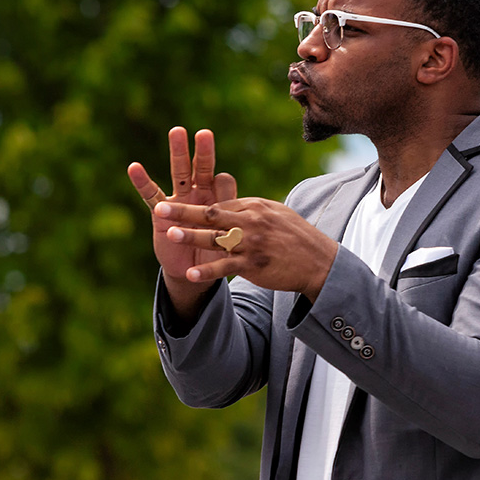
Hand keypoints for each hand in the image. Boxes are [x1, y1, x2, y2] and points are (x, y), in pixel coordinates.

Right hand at [128, 128, 236, 309]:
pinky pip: (150, 195)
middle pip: (201, 168)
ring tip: (177, 131)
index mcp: (218, 198)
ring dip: (179, 153)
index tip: (223, 185)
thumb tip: (240, 197)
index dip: (224, 184)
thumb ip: (232, 213)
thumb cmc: (216, 249)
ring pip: (180, 173)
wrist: (196, 271)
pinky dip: (142, 182)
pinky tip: (134, 168)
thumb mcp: (227, 234)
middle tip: (205, 133)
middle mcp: (199, 194)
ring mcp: (179, 201)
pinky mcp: (161, 213)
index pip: (224, 180)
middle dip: (203, 151)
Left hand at [153, 197, 338, 300]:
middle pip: (211, 214)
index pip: (220, 204)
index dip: (197, 207)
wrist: (318, 261)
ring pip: (215, 239)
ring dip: (190, 236)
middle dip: (184, 211)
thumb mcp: (276, 214)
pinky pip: (226, 268)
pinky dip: (208, 272)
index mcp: (255, 207)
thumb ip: (251, 210)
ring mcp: (252, 244)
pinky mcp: (253, 265)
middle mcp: (252, 222)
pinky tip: (191, 274)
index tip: (176, 206)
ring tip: (168, 235)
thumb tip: (231, 205)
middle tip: (160, 208)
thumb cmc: (295, 236)